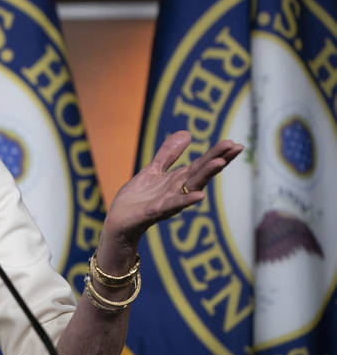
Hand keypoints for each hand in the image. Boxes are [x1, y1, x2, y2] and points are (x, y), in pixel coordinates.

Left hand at [102, 130, 242, 254]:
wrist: (119, 220)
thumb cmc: (137, 198)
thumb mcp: (153, 170)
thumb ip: (169, 154)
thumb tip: (188, 134)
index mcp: (178, 179)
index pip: (202, 164)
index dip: (217, 153)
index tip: (235, 142)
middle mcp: (178, 190)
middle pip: (202, 172)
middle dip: (218, 159)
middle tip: (236, 147)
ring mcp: (169, 201)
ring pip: (192, 186)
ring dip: (206, 174)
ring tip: (220, 162)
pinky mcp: (156, 211)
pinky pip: (174, 205)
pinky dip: (186, 200)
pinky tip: (200, 196)